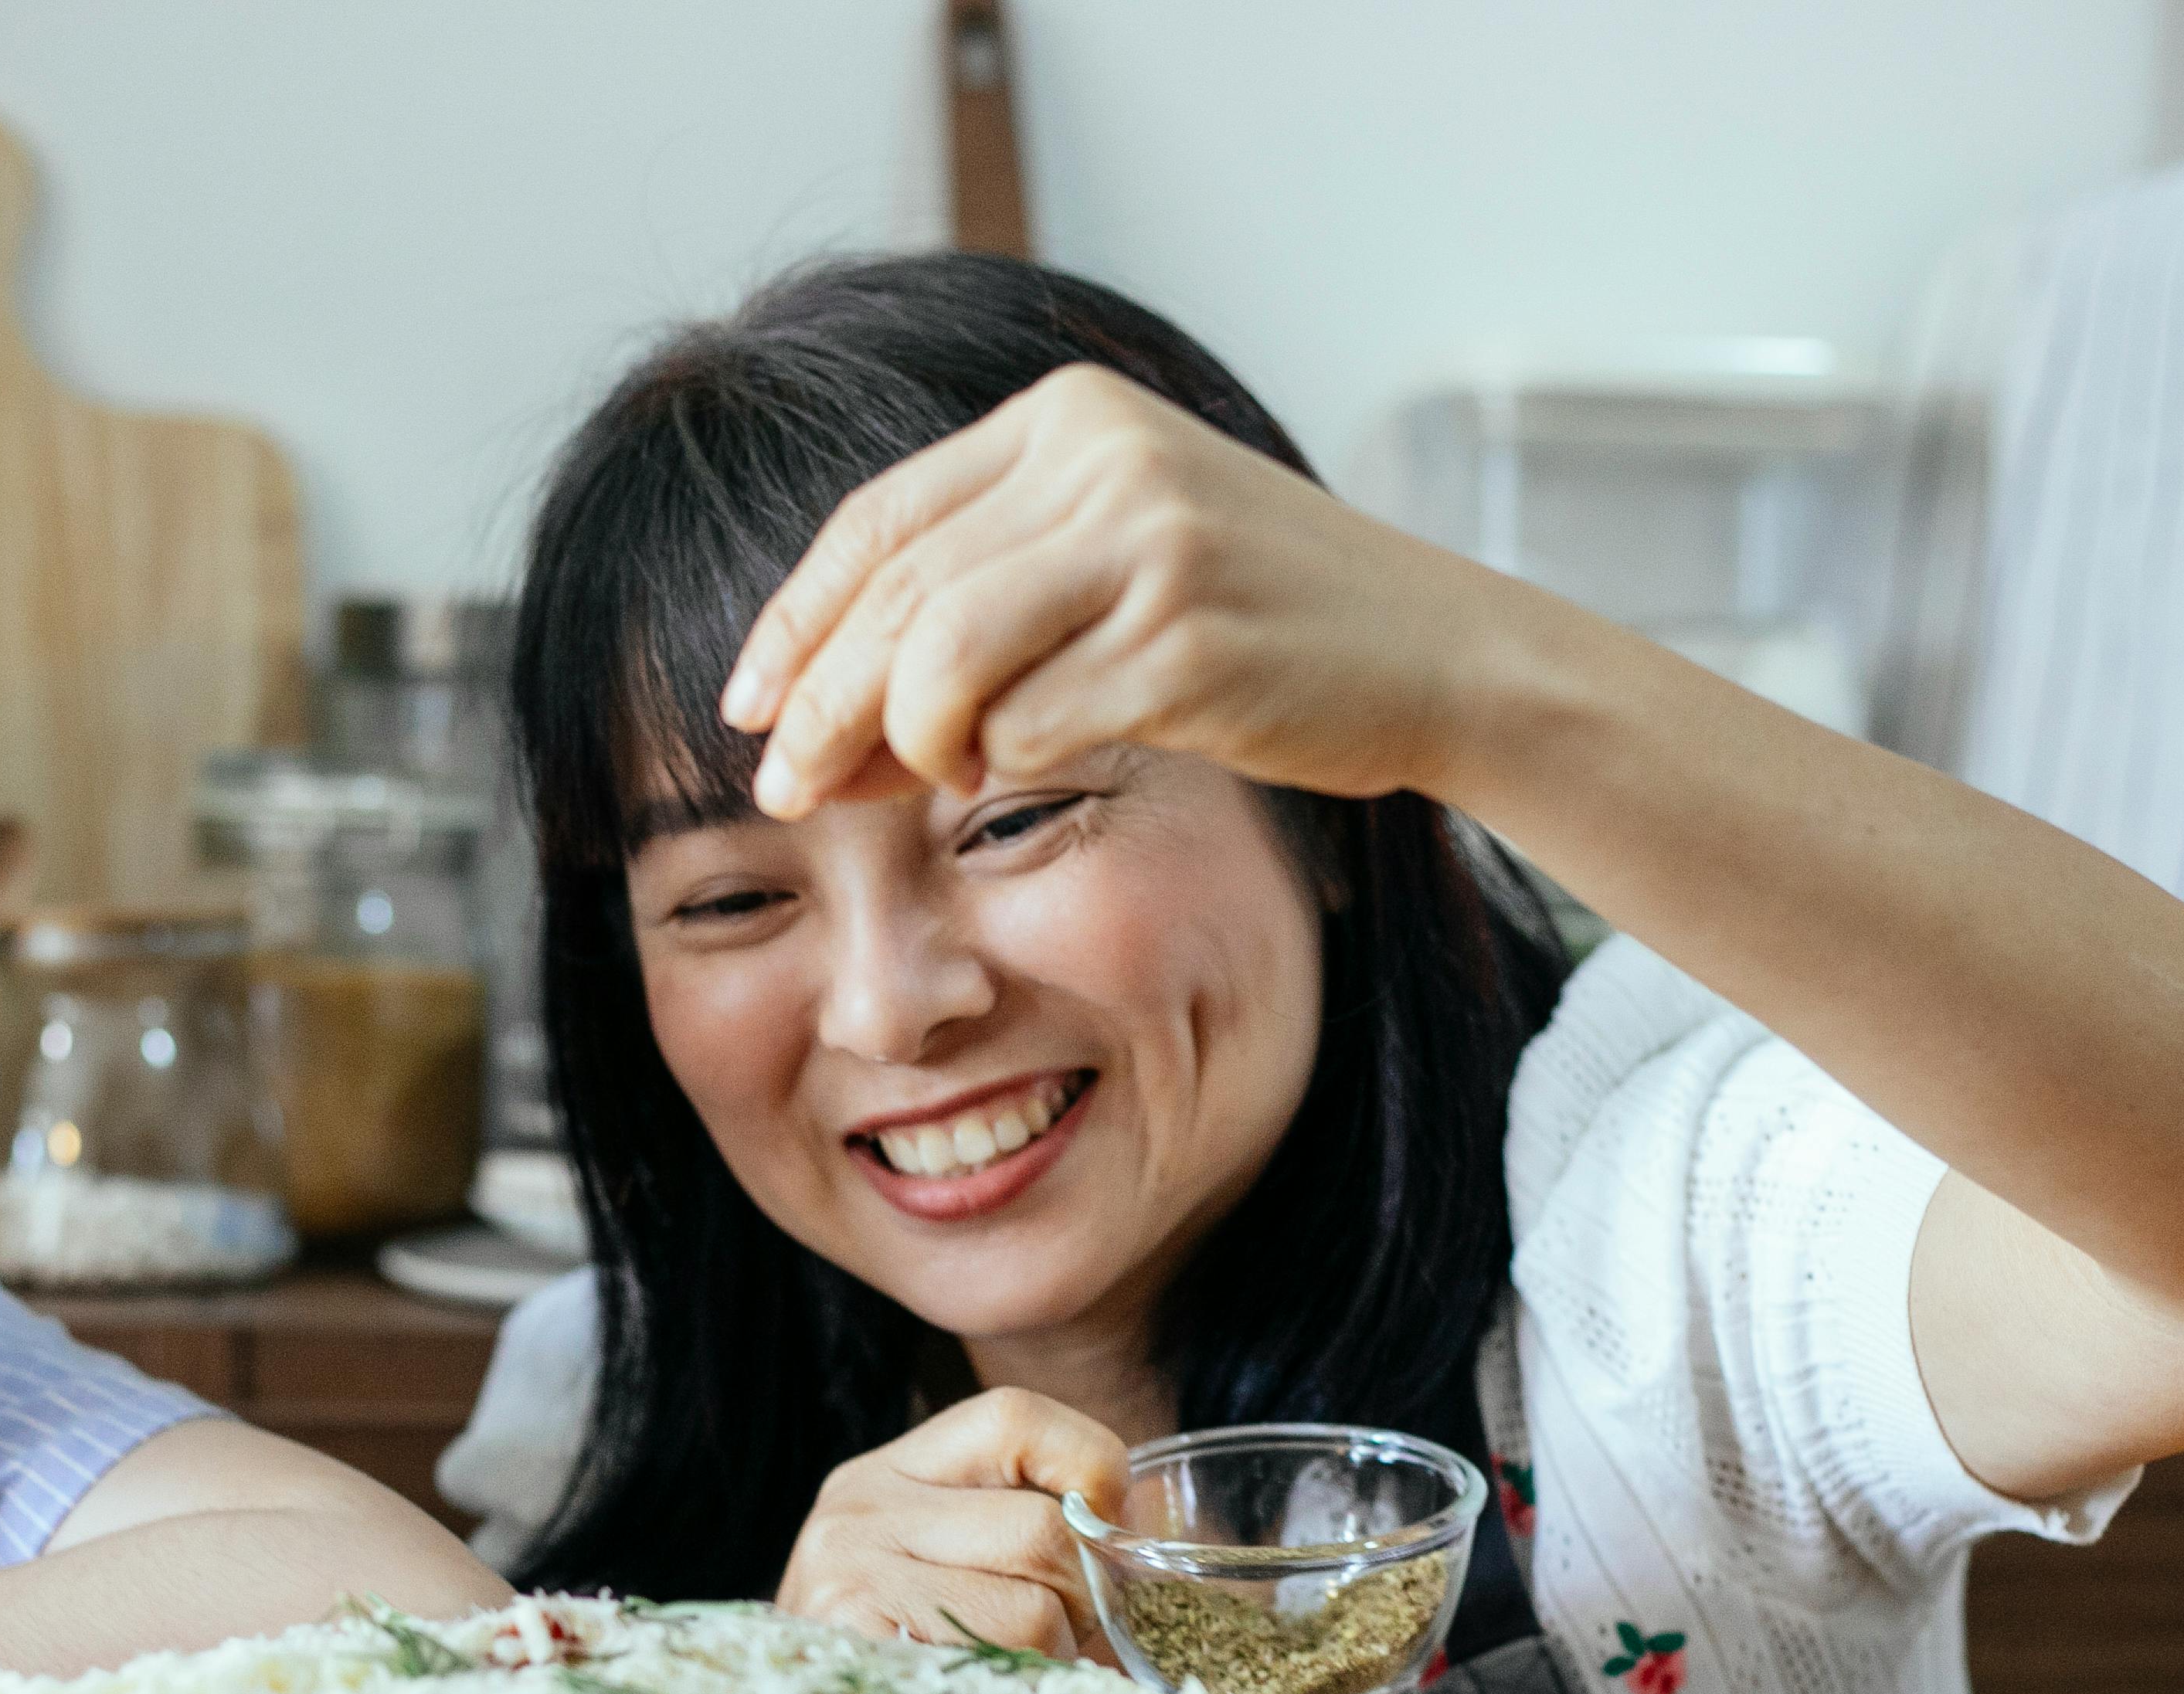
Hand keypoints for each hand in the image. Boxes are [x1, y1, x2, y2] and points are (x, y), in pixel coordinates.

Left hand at [718, 364, 1490, 818]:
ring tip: (916, 782)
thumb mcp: (1122, 545)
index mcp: (1071, 415)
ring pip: (940, 661)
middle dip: (819, 706)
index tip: (746, 703)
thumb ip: (985, 589)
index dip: (795, 619)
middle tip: (782, 789)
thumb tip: (815, 716)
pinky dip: (997, 764)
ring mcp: (1150, 546)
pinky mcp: (1186, 643)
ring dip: (902, 743)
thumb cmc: (1264, 621)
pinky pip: (1029, 726)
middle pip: (895, 596)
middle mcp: (1104, 461)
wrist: (1437, 651)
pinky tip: (1007, 772)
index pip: (878, 517)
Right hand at [778, 1389, 1132, 1659]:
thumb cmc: (901, 1648)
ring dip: (1050, 1655)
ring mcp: (850, 1573)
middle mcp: (861, 1507)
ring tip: (1009, 1669)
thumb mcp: (951, 1560)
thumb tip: (1150, 1527)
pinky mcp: (854, 1644)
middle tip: (1055, 1633)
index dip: (1089, 1466)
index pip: (1015, 1418)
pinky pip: (998, 1664)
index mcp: (894, 1471)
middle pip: (1042, 1529)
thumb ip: (1037, 1526)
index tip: (1101, 1528)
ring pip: (1033, 1609)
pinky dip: (1018, 1690)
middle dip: (1078, 1597)